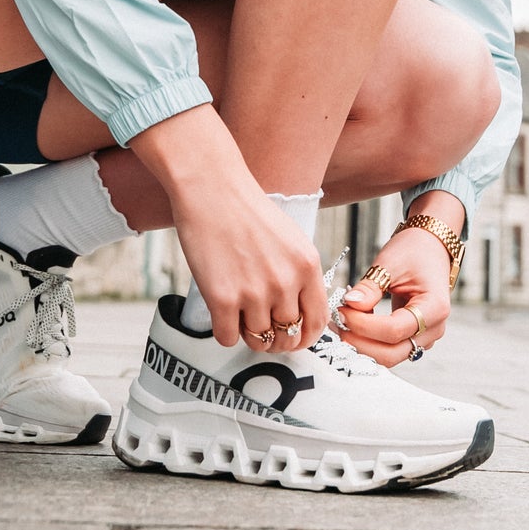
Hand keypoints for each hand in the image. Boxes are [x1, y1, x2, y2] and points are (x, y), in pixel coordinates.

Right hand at [131, 106, 326, 351]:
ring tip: (239, 314)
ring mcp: (254, 292)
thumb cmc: (247, 210)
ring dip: (248, 334)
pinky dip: (225, 331)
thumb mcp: (291, 239)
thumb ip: (299, 275)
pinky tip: (222, 312)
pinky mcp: (222, 298)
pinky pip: (228, 337)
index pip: (317, 322)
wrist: (212, 188)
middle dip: (276, 339)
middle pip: (287, 336)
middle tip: (263, 329)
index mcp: (307, 266)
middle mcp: (285, 282)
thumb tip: (299, 313)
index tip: (294, 338)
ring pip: (258, 341)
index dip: (305, 337)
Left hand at [339, 219, 454, 366]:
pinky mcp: (415, 337)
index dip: (363, 325)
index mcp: (434, 308)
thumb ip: (370, 287)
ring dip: (363, 344)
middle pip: (392, 352)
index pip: (394, 330)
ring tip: (343, 322)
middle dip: (360, 342)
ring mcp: (426, 336)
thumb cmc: (415, 251)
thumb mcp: (389, 263)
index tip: (343, 310)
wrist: (429, 246)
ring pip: (390, 355)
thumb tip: (349, 304)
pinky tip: (356, 324)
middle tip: (338, 322)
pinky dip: (371, 341)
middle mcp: (434, 328)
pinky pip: (390, 348)